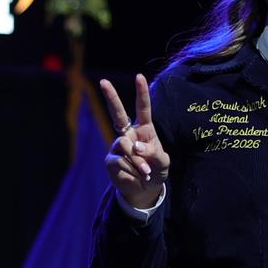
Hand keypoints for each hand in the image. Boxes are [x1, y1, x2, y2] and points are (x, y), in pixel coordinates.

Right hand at [99, 74, 168, 211]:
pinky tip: (138, 176)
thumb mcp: (163, 162)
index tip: (139, 77)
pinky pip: (120, 161)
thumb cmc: (156, 170)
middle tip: (103, 81)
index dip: (141, 93)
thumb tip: (136, 146)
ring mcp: (118, 146)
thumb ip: (154, 153)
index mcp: (144, 129)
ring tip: (146, 172)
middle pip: (117, 113)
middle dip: (111, 97)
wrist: (145, 190)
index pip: (142, 108)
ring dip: (138, 161)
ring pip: (124, 146)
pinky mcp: (110, 161)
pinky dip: (132, 170)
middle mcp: (128, 134)